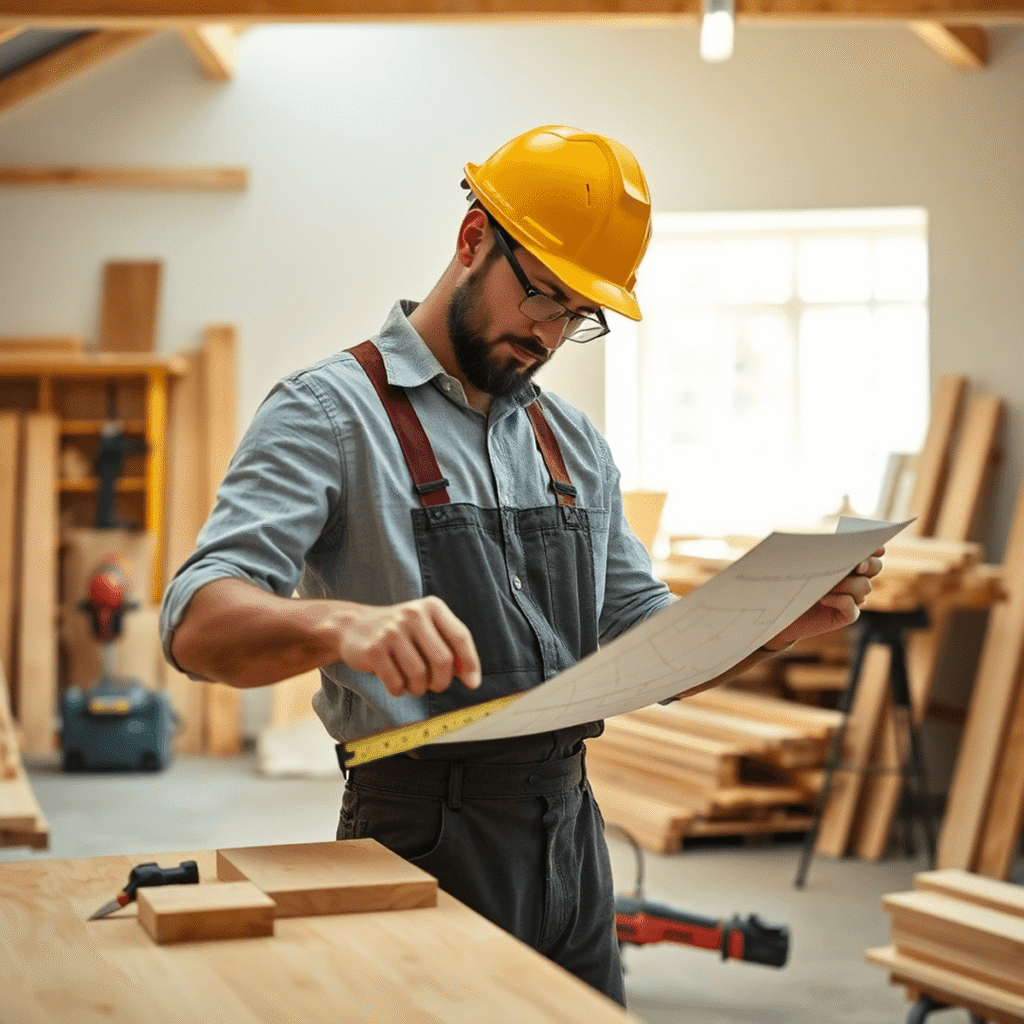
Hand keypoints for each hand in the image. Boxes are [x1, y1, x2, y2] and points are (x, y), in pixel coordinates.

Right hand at [337, 596, 482, 697]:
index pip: (461, 636)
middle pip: (443, 660)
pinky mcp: (374, 649)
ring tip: (411, 682)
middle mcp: (413, 614)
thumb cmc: (400, 634)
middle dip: (441, 682)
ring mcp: (392, 630)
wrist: (353, 627)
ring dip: (418, 688)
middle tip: (434, 685)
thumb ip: (452, 648)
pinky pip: (396, 684)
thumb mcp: (427, 630)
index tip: (473, 684)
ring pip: (419, 676)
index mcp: (432, 607)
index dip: (471, 663)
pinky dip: (398, 690)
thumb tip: (473, 680)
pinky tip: (393, 680)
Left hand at [765, 547, 885, 650]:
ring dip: (847, 584)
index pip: (873, 552)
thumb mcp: (807, 560)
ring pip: (864, 586)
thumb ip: (824, 552)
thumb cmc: (793, 581)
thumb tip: (833, 540)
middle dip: (868, 564)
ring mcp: (853, 598)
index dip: (875, 549)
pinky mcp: (846, 615)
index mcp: (848, 562)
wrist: (783, 610)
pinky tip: (824, 599)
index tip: (869, 547)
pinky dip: (841, 601)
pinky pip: (852, 606)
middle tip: (856, 565)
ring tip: (825, 586)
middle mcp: (854, 579)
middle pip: (876, 567)